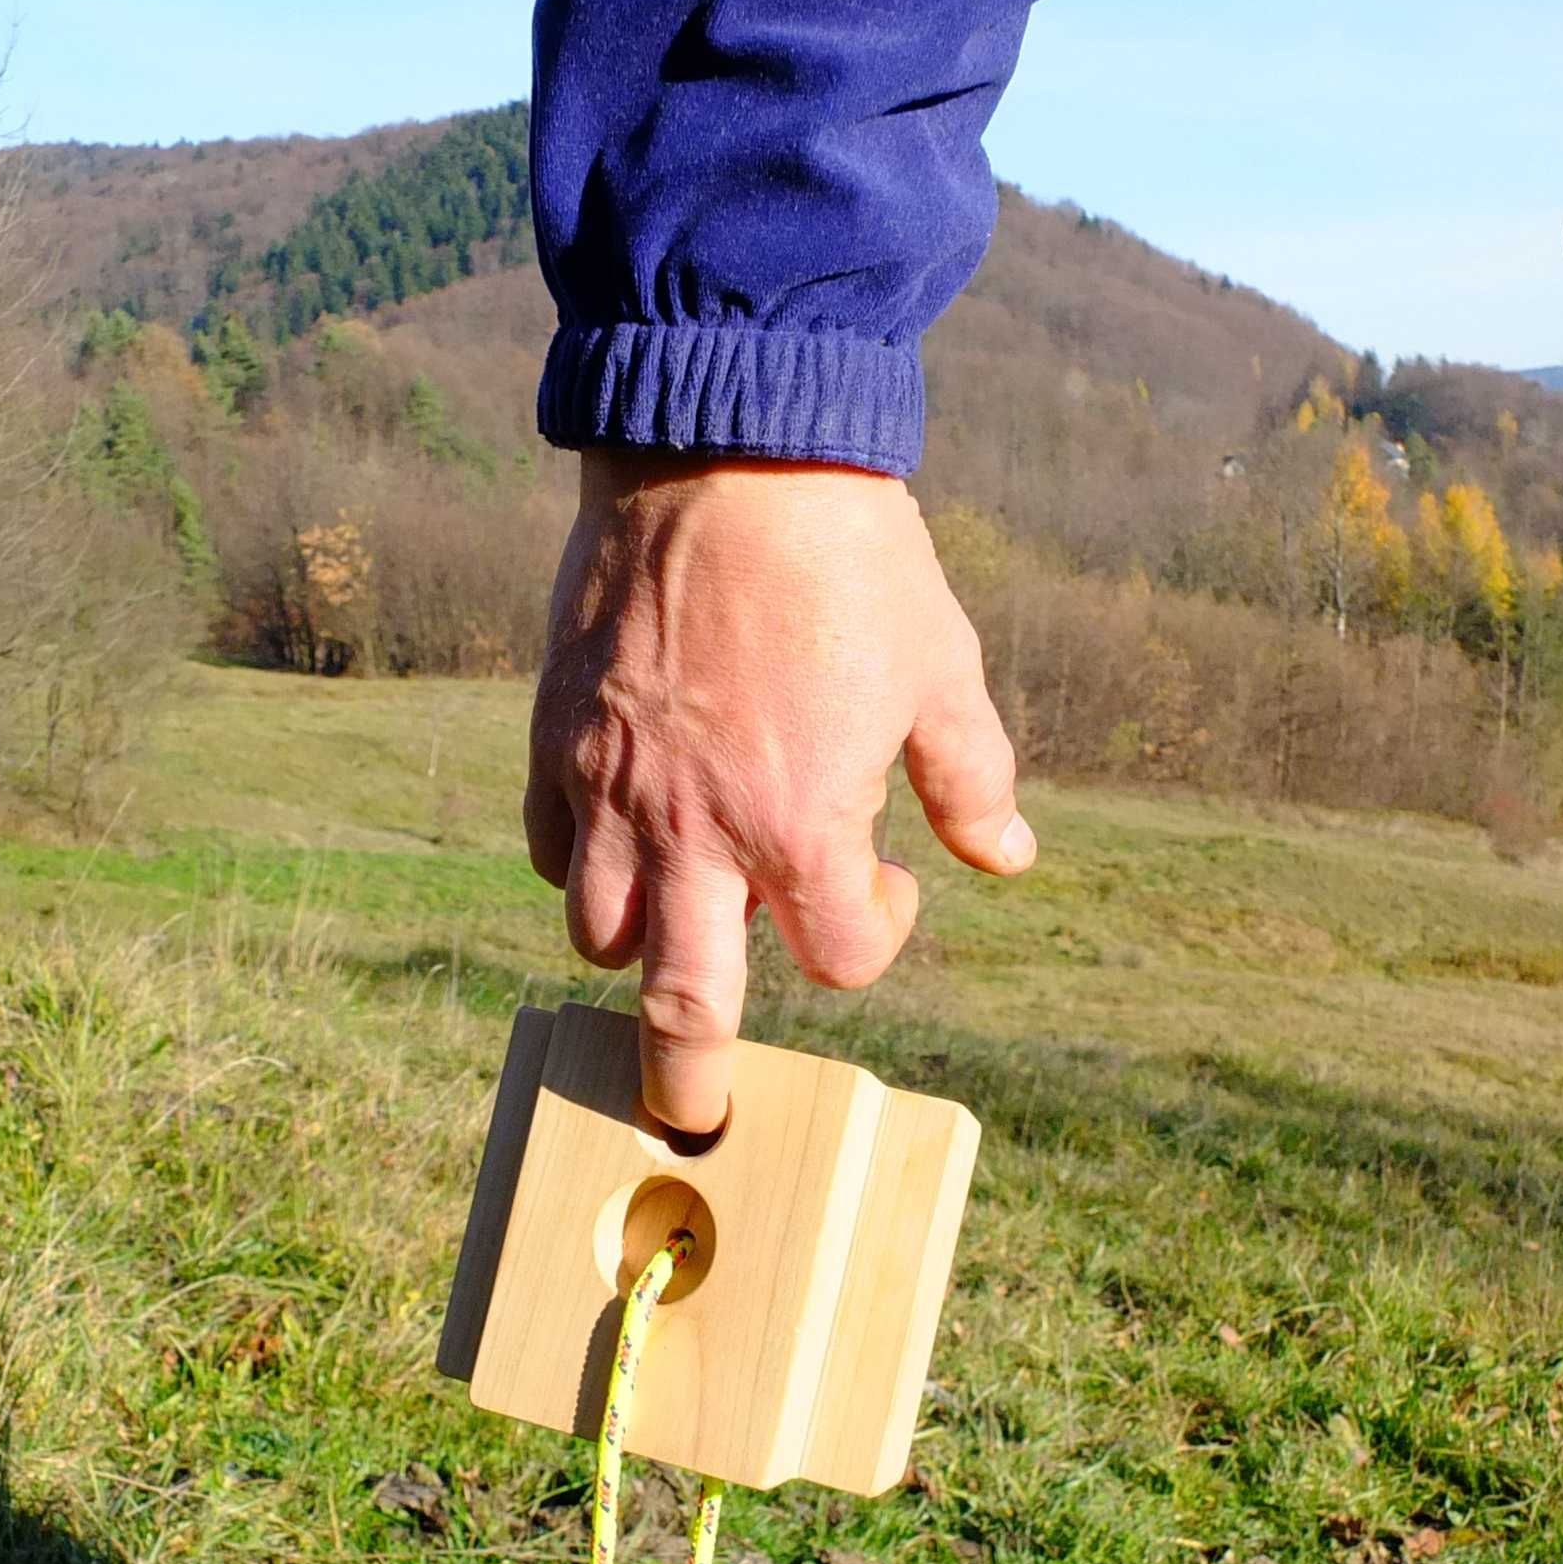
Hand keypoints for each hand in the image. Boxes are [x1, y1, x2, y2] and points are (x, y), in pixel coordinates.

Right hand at [526, 451, 1034, 1132]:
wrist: (726, 444)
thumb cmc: (851, 558)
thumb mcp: (941, 668)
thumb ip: (973, 779)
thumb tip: (1007, 858)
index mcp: (804, 824)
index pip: (842, 955)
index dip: (877, 932)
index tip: (888, 880)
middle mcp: (699, 832)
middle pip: (684, 1010)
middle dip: (691, 1084)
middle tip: (696, 1119)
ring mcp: (616, 791)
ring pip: (604, 937)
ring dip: (647, 950)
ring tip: (682, 916)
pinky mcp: (557, 742)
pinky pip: (555, 852)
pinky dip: (588, 870)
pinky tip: (625, 837)